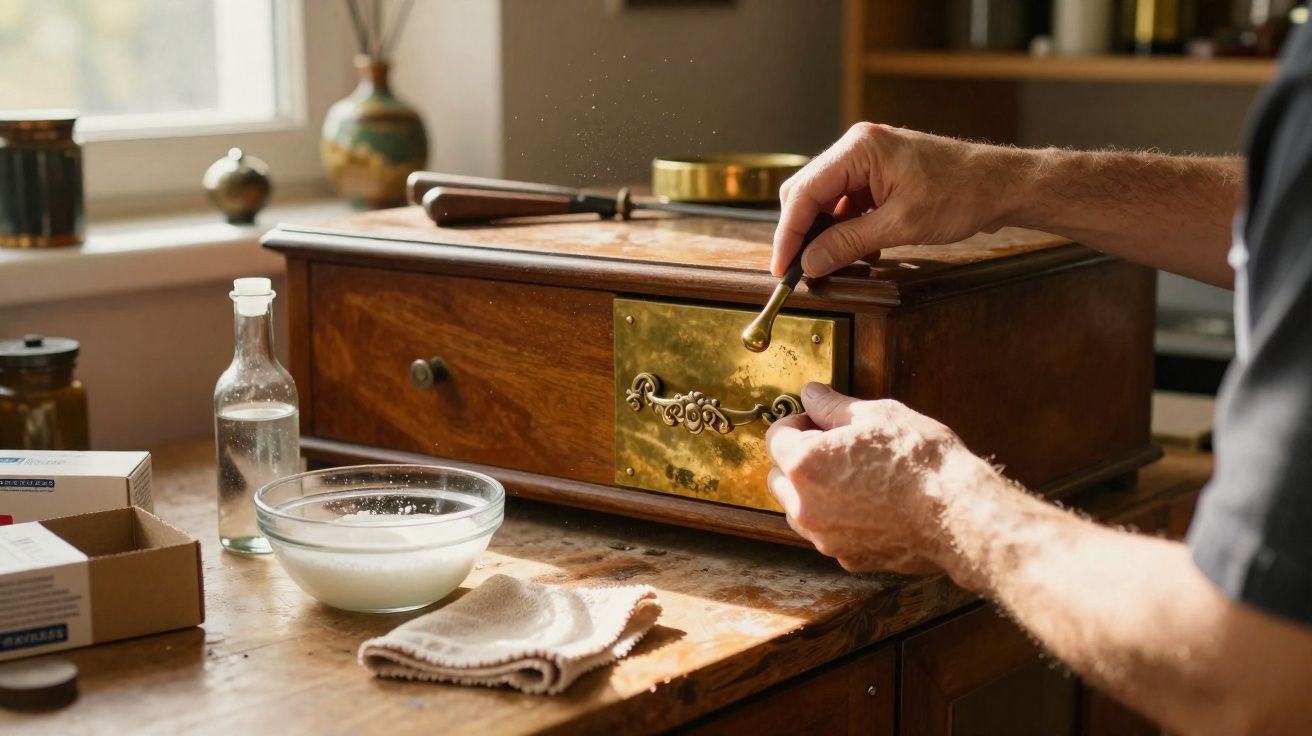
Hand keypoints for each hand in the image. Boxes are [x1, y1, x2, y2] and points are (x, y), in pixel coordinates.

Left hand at [765, 382, 999, 577]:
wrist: (958, 514)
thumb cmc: (920, 460)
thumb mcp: (878, 415)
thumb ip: (833, 407)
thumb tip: (812, 395)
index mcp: (803, 464)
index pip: (776, 436)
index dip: (798, 423)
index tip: (820, 421)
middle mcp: (805, 506)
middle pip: (778, 477)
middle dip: (798, 460)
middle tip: (836, 447)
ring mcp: (825, 537)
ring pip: (798, 510)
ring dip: (812, 493)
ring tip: (853, 476)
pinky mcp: (848, 558)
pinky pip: (827, 534)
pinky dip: (837, 520)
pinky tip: (869, 504)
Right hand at [771, 123, 1026, 277]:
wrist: (1001, 185)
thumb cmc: (961, 194)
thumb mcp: (900, 226)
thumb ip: (848, 243)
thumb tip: (810, 262)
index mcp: (859, 149)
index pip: (804, 192)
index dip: (788, 233)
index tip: (782, 266)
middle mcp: (858, 147)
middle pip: (808, 193)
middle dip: (803, 233)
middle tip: (801, 270)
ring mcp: (868, 160)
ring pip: (826, 200)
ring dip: (828, 234)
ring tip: (838, 263)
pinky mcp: (879, 174)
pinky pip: (848, 203)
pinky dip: (847, 229)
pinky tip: (862, 251)